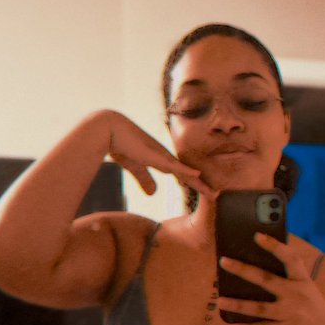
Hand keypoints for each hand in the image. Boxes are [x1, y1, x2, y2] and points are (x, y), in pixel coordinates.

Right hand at [96, 110, 216, 199]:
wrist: (108, 128)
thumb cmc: (120, 144)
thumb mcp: (134, 167)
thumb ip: (144, 179)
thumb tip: (154, 194)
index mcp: (160, 159)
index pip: (181, 173)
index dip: (193, 183)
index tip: (204, 191)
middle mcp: (164, 156)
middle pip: (187, 174)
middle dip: (201, 186)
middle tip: (215, 195)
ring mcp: (161, 155)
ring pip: (184, 171)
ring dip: (198, 183)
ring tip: (213, 193)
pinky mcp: (154, 155)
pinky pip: (173, 164)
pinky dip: (186, 170)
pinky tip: (198, 175)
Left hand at [218, 235, 324, 324]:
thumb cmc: (312, 311)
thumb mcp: (307, 291)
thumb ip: (289, 281)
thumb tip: (255, 272)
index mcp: (303, 280)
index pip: (290, 258)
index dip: (274, 245)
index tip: (257, 235)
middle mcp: (298, 294)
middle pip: (266, 279)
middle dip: (243, 269)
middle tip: (223, 261)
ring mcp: (292, 313)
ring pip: (259, 307)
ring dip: (238, 304)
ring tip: (220, 300)